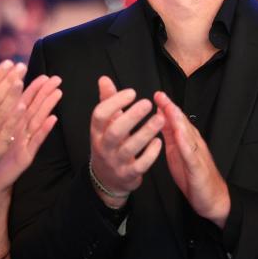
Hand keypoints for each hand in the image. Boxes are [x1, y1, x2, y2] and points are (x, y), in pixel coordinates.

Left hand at [0, 74, 62, 200]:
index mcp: (13, 123)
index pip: (24, 102)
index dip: (33, 88)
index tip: (43, 75)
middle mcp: (22, 132)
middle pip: (34, 108)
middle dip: (45, 93)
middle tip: (56, 79)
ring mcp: (25, 143)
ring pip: (38, 121)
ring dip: (48, 107)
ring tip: (58, 93)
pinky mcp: (26, 156)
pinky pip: (36, 141)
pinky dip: (44, 130)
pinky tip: (53, 119)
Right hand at [89, 76, 163, 207]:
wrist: (107, 179)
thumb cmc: (109, 144)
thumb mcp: (105, 125)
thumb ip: (107, 101)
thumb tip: (104, 79)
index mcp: (97, 132)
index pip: (99, 115)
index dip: (114, 102)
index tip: (132, 92)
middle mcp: (104, 147)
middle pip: (115, 132)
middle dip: (132, 117)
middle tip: (147, 103)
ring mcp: (116, 162)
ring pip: (130, 148)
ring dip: (146, 132)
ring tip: (160, 118)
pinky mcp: (128, 174)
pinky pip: (140, 165)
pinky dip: (150, 153)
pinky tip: (159, 141)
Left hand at [154, 91, 229, 227]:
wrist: (213, 198)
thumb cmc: (193, 176)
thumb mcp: (177, 153)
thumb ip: (170, 136)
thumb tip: (160, 119)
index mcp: (187, 141)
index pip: (177, 120)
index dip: (167, 107)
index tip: (157, 95)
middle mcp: (194, 144)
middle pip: (182, 122)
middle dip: (171, 108)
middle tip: (160, 95)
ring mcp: (197, 154)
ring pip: (187, 134)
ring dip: (178, 120)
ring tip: (168, 108)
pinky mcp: (198, 168)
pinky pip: (191, 153)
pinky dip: (185, 142)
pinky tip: (178, 134)